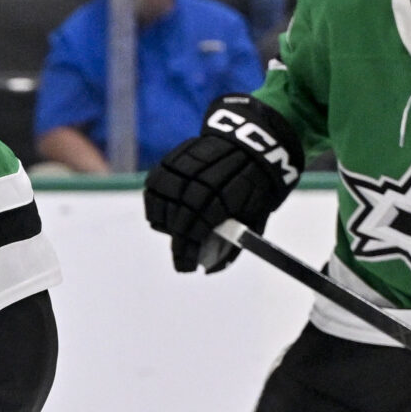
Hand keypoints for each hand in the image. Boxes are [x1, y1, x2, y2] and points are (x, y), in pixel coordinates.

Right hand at [144, 94, 302, 272]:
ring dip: (163, 221)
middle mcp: (204, 178)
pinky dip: (154, 199)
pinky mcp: (175, 156)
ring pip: (161, 199)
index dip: (188, 251)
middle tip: (180, 254)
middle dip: (177, 241)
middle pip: (178, 216)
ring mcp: (187, 165)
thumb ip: (234, 242)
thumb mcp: (255, 215)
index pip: (198, 229)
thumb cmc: (256, 184)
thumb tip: (211, 269)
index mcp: (229, 194)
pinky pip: (155, 182)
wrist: (253, 142)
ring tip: (173, 231)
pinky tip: (163, 210)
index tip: (186, 267)